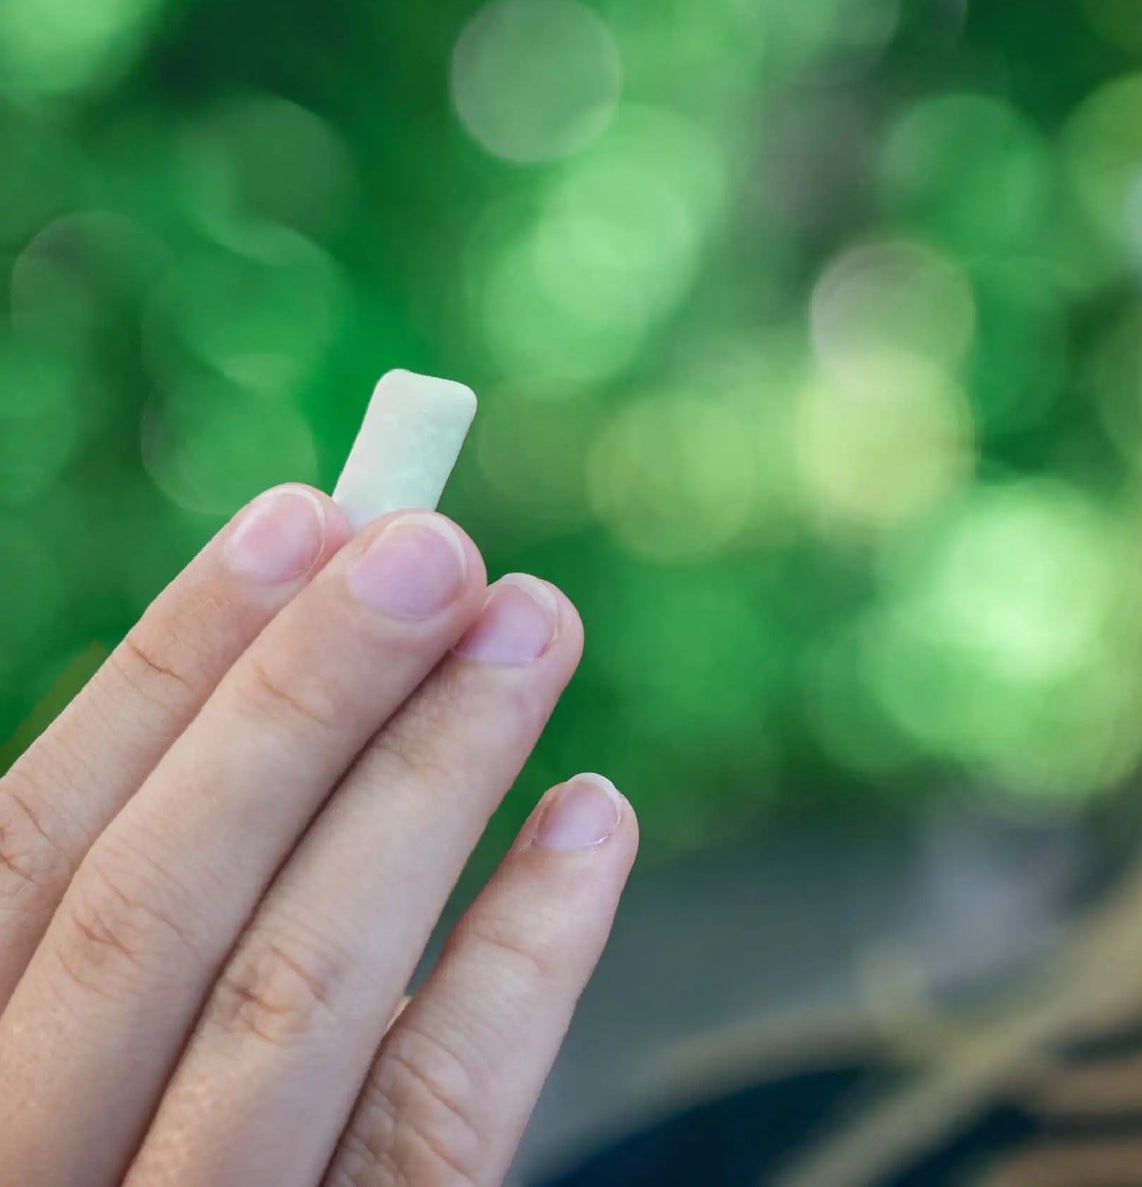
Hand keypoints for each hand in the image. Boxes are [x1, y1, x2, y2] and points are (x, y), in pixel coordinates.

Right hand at [0, 484, 637, 1185]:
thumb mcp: (48, 1046)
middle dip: (310, 698)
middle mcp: (38, 1172)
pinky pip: (440, 1133)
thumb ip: (102, 925)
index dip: (174, 665)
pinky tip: (593, 815)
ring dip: (433, 783)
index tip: (304, 513)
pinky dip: (528, 960)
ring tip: (532, 627)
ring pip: (309, 998)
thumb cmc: (92, 1149)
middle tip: (439, 541)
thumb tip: (248, 671)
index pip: (35, 844)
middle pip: (171, 906)